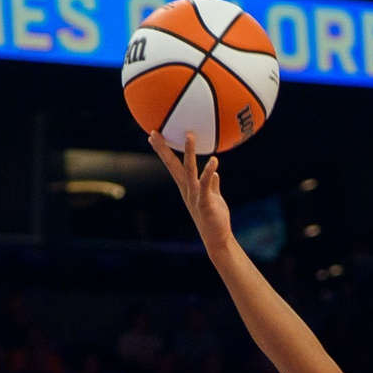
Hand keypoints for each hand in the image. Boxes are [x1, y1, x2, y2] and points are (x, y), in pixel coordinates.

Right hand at [150, 129, 231, 252]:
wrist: (217, 239)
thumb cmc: (214, 219)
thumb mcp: (213, 198)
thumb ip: (212, 184)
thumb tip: (215, 172)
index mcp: (187, 187)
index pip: (173, 165)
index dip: (163, 151)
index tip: (154, 136)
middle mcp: (187, 190)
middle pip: (173, 166)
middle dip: (164, 149)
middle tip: (155, 132)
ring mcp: (195, 196)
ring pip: (189, 170)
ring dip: (189, 152)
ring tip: (189, 135)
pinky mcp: (205, 203)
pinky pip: (206, 185)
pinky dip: (209, 172)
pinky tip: (214, 161)